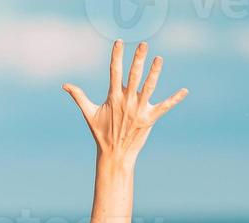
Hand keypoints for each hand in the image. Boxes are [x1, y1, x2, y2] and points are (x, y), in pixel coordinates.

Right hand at [64, 41, 186, 164]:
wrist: (115, 155)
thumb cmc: (101, 133)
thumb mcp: (89, 113)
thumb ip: (79, 96)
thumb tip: (64, 86)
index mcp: (113, 97)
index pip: (114, 72)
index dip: (116, 56)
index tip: (119, 42)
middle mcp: (127, 101)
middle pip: (133, 76)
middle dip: (138, 59)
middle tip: (143, 44)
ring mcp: (139, 110)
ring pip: (149, 87)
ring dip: (154, 73)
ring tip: (159, 59)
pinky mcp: (150, 119)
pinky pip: (164, 107)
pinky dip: (175, 99)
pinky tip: (185, 91)